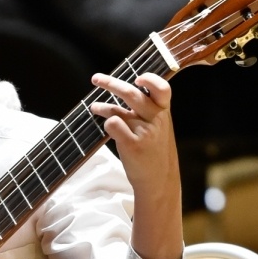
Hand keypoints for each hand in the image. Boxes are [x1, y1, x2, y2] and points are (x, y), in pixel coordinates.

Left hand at [90, 71, 182, 258]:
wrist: (158, 181)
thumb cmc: (155, 151)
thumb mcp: (159, 127)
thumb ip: (148, 109)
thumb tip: (123, 89)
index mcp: (164, 112)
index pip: (162, 89)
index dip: (150, 80)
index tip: (138, 78)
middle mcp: (155, 119)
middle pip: (132, 93)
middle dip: (111, 83)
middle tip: (96, 79)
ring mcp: (144, 132)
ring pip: (117, 110)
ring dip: (102, 106)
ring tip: (93, 106)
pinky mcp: (132, 144)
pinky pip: (112, 125)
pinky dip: (106, 124)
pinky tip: (106, 129)